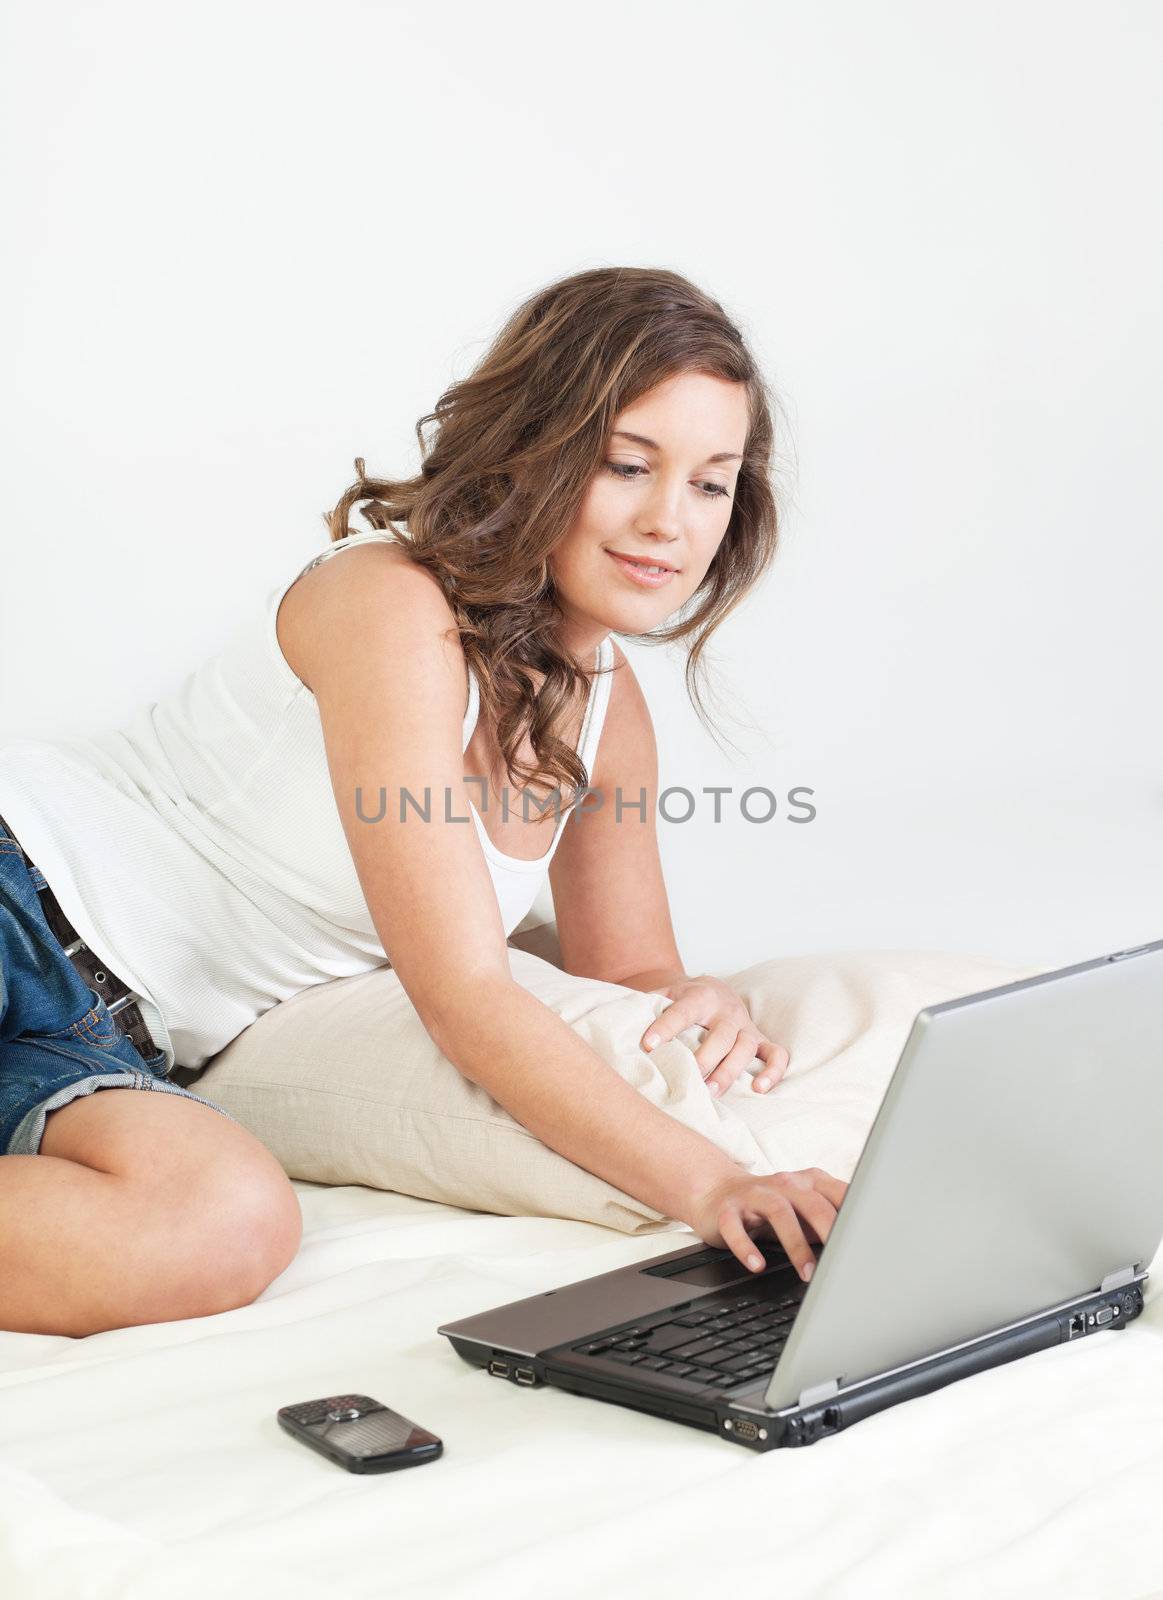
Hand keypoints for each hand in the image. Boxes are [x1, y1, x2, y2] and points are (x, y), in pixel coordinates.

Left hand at [640, 975, 789, 1097]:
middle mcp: (727, 1010)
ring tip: (712, 1091)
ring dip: (731, 1070)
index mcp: (700, 996)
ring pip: (746, 1048)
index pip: (682, 1011)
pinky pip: (776, 1054)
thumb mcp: (663, 995)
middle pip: (721, 1036)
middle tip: (689, 1078)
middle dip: (705, 1059)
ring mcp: (746, 1026)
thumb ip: (645, 1007)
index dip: (665, 1027)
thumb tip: (617, 1021)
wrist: (710, 988)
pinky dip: (773, 1071)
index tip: (647, 1045)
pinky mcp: (761, 1039)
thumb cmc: (681, 1000)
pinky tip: (758, 1088)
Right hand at [684, 1168, 849, 1281]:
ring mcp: (753, 1195)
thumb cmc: (770, 1206)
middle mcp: (783, 1184)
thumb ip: (832, 1220)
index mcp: (808, 1182)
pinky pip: (735, 1227)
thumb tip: (863, 1246)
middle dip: (829, 1230)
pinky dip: (746, 1247)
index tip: (869, 1242)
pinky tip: (757, 1265)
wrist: (716, 1192)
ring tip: (807, 1273)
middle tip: (842, 1261)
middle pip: (811, 1201)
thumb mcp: (804, 1210)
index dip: (856, 1215)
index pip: (838, 1193)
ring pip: (778, 1212)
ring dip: (795, 1244)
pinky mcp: (727, 1211)